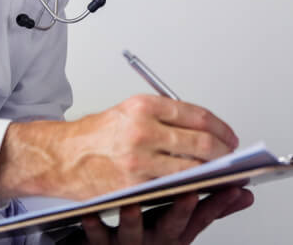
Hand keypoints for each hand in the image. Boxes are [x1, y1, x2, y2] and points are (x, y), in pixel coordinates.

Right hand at [0, 95, 238, 201]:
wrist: (60, 157)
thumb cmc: (94, 135)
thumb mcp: (129, 111)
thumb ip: (163, 117)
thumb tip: (202, 129)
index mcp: (143, 105)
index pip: (196, 115)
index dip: (220, 127)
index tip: (230, 135)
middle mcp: (142, 129)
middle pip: (201, 141)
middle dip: (224, 151)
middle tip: (232, 155)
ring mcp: (138, 159)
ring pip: (191, 167)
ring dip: (213, 171)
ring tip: (221, 172)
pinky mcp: (133, 185)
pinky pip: (171, 186)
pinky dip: (190, 186)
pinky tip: (198, 186)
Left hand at [76, 187, 253, 244]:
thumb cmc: (149, 232)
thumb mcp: (184, 225)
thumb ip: (212, 208)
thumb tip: (246, 194)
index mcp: (177, 229)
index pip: (201, 217)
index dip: (216, 204)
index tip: (230, 187)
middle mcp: (157, 237)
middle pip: (173, 225)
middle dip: (182, 211)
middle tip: (189, 193)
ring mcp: (130, 240)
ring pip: (133, 232)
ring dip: (134, 221)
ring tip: (132, 204)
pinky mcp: (102, 243)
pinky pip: (97, 236)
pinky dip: (94, 226)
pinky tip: (89, 215)